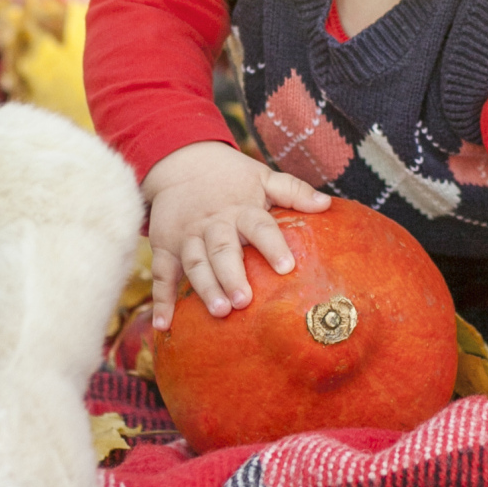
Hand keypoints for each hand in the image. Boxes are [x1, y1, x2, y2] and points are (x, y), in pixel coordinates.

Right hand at [142, 141, 327, 326]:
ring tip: (219, 311)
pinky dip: (161, 299)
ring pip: (195, 263)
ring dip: (205, 287)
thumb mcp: (263, 177)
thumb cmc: (231, 177)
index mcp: (242, 209)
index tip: (286, 267)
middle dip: (232, 275)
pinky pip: (161, 274)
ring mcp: (187, 236)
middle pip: (222, 250)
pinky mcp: (164, 246)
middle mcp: (214, 224)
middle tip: (244, 301)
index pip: (259, 227)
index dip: (272, 245)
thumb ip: (293, 191)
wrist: (183, 161)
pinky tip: (164, 324)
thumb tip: (326, 204)